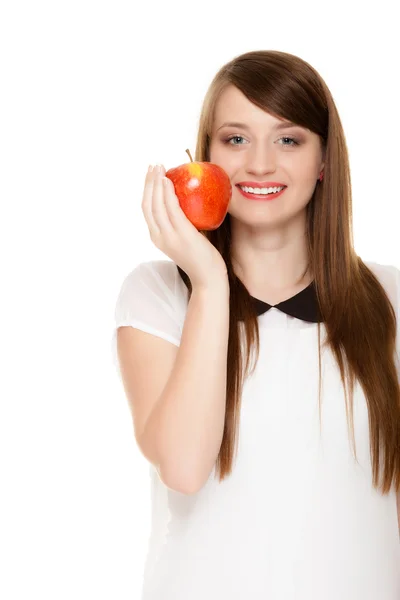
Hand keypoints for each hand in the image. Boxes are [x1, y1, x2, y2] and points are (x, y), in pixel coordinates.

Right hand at [141, 164, 227, 288]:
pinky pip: (172, 209)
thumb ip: (181, 225)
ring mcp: (169, 236)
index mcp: (157, 237)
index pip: (146, 209)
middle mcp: (159, 237)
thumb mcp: (186, 240)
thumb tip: (189, 204)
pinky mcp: (182, 235)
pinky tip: (169, 181)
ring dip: (156, 183)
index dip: (146, 189)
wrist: (208, 278)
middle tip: (153, 165)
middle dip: (148, 182)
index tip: (151, 174)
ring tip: (160, 168)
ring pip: (156, 204)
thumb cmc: (201, 258)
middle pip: (147, 204)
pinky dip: (168, 193)